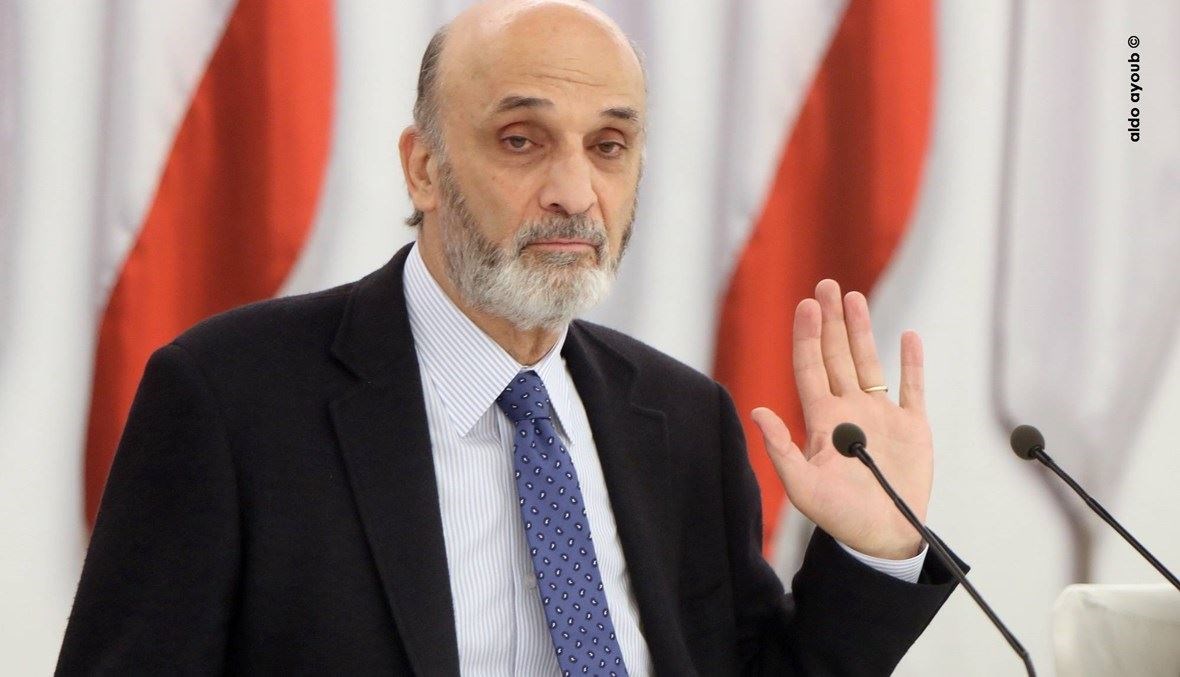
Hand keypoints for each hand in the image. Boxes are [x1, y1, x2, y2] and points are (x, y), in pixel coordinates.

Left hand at [751, 279, 931, 559]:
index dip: (807, 337)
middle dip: (831, 321)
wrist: (882, 537)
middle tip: (826, 285)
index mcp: (822, 420)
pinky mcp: (912, 426)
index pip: (811, 368)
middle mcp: (849, 411)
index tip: (805, 306)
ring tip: (853, 299)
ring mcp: (880, 416)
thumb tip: (757, 412)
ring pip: (869, 363)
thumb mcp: (803, 487)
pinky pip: (912, 388)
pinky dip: (912, 363)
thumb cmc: (839, 516)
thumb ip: (781, 449)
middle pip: (837, 356)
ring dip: (862, 331)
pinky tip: (909, 337)